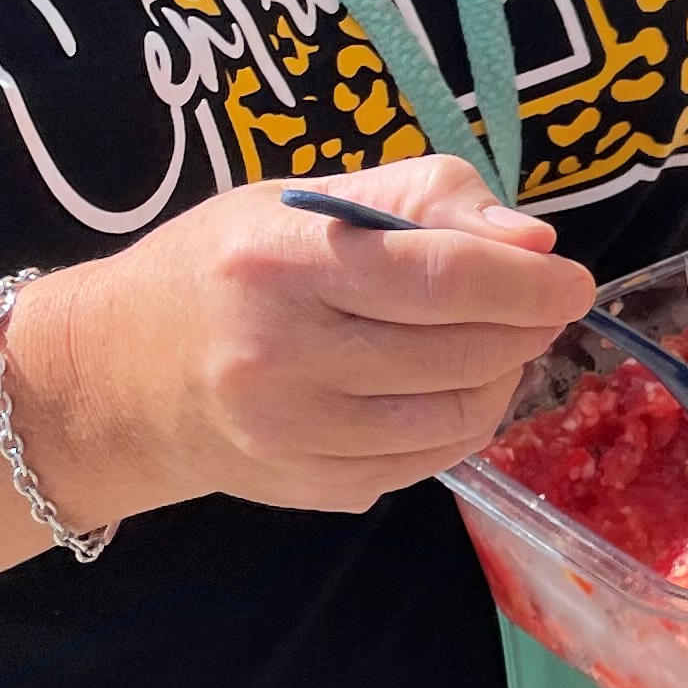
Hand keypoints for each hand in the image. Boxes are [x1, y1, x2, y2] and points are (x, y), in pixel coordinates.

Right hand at [15, 158, 595, 522]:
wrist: (117, 378)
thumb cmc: (224, 271)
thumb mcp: (301, 201)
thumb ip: (423, 200)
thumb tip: (534, 240)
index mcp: (280, 262)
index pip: (441, 276)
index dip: (527, 281)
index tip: (570, 277)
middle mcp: (281, 355)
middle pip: (462, 351)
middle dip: (525, 326)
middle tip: (539, 304)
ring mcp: (295, 434)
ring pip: (458, 415)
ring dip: (503, 377)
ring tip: (493, 343)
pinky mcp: (314, 487)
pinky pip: (430, 460)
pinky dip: (463, 422)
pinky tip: (447, 388)